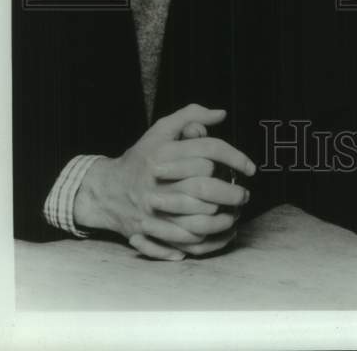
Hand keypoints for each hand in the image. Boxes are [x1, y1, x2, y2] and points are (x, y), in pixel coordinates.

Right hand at [129, 114, 248, 259]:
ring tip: (233, 216)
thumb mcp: (162, 129)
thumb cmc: (142, 156)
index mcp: (164, 152)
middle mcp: (157, 179)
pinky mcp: (147, 230)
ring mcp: (151, 207)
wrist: (107, 189)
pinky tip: (216, 235)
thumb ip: (191, 116)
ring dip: (220, 221)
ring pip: (195, 218)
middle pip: (203, 186)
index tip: (250, 168)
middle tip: (244, 195)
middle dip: (230, 192)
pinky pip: (180, 242)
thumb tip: (221, 114)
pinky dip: (202, 242)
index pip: (208, 150)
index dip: (235, 157)